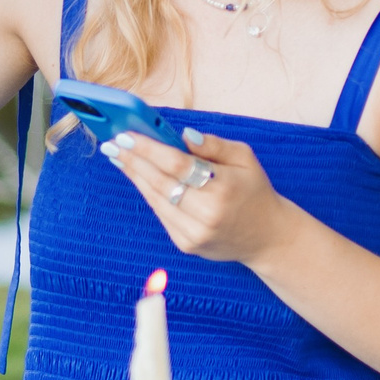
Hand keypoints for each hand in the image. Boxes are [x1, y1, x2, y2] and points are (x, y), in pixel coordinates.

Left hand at [101, 128, 295, 265]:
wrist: (267, 237)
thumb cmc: (254, 192)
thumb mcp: (245, 158)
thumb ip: (213, 145)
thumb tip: (182, 135)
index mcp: (223, 188)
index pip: (177, 165)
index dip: (149, 149)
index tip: (127, 135)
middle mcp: (206, 214)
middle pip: (160, 183)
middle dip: (133, 161)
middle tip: (112, 144)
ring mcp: (194, 233)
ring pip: (156, 199)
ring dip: (135, 176)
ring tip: (119, 157)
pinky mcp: (186, 244)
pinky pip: (161, 214)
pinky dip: (148, 193)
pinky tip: (138, 177)